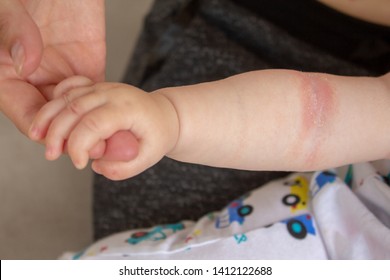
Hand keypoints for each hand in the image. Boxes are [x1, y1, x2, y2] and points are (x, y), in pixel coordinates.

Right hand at [0, 0, 137, 162]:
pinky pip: (95, 96)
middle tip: (97, 149)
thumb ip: (14, 34)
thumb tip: (26, 64)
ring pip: (76, 114)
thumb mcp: (10, 8)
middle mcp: (35, 81)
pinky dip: (104, 109)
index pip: (25, 113)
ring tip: (111, 142)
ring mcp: (61, 76)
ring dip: (92, 129)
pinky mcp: (86, 69)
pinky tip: (116, 120)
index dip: (45, 132)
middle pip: (54, 121)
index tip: (66, 145)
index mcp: (7, 75)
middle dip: (75, 138)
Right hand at [30, 79, 178, 179]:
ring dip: (48, 117)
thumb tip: (95, 166)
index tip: (80, 164)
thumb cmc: (158, 135)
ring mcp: (102, 87)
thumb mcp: (150, 157)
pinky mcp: (95, 88)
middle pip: (75, 108)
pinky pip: (70, 89)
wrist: (163, 114)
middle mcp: (112, 93)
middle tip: (51, 156)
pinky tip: (46, 117)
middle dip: (57, 133)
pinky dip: (55, 100)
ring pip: (67, 97)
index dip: (80, 145)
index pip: (95, 123)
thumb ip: (123, 168)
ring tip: (38, 138)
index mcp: (128, 108)